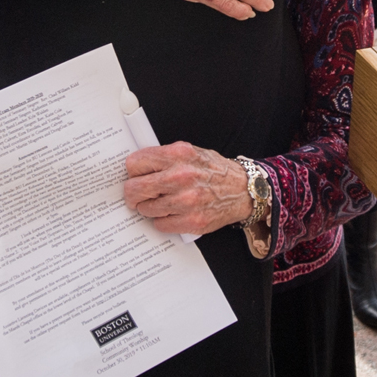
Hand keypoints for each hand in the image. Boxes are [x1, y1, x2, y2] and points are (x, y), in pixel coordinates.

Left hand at [124, 142, 252, 233]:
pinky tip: (172, 213)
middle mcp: (181, 176)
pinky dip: (163, 220)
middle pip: (134, 189)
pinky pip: (160, 224)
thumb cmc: (213, 171)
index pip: (135, 163)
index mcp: (178, 155)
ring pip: (146, 208)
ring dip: (150, 208)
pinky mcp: (192, 221)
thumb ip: (164, 158)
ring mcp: (187, 200)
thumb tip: (136, 168)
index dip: (133, 171)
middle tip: (137, 196)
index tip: (136, 176)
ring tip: (162, 203)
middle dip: (132, 194)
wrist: (243, 190)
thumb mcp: (189, 152)